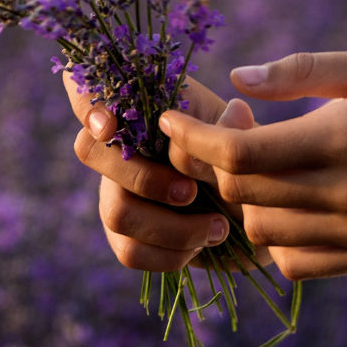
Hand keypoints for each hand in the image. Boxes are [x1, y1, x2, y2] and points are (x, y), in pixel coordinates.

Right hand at [64, 73, 239, 271]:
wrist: (260, 213)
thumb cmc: (244, 161)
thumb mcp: (243, 136)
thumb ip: (231, 129)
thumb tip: (233, 114)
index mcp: (142, 110)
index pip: (86, 92)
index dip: (86, 105)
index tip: (110, 126)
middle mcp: (119, 148)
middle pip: (89, 152)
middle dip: (144, 178)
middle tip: (192, 192)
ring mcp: (116, 192)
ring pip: (116, 212)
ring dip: (172, 227)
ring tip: (217, 227)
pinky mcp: (125, 235)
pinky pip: (129, 251)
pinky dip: (170, 254)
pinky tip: (200, 246)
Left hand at [158, 49, 346, 279]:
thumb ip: (302, 72)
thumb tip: (236, 80)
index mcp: (344, 139)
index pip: (238, 154)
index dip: (193, 138)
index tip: (168, 121)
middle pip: (241, 194)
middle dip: (216, 163)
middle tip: (235, 128)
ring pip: (262, 232)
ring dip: (246, 199)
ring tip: (267, 164)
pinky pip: (296, 263)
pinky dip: (277, 237)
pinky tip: (292, 204)